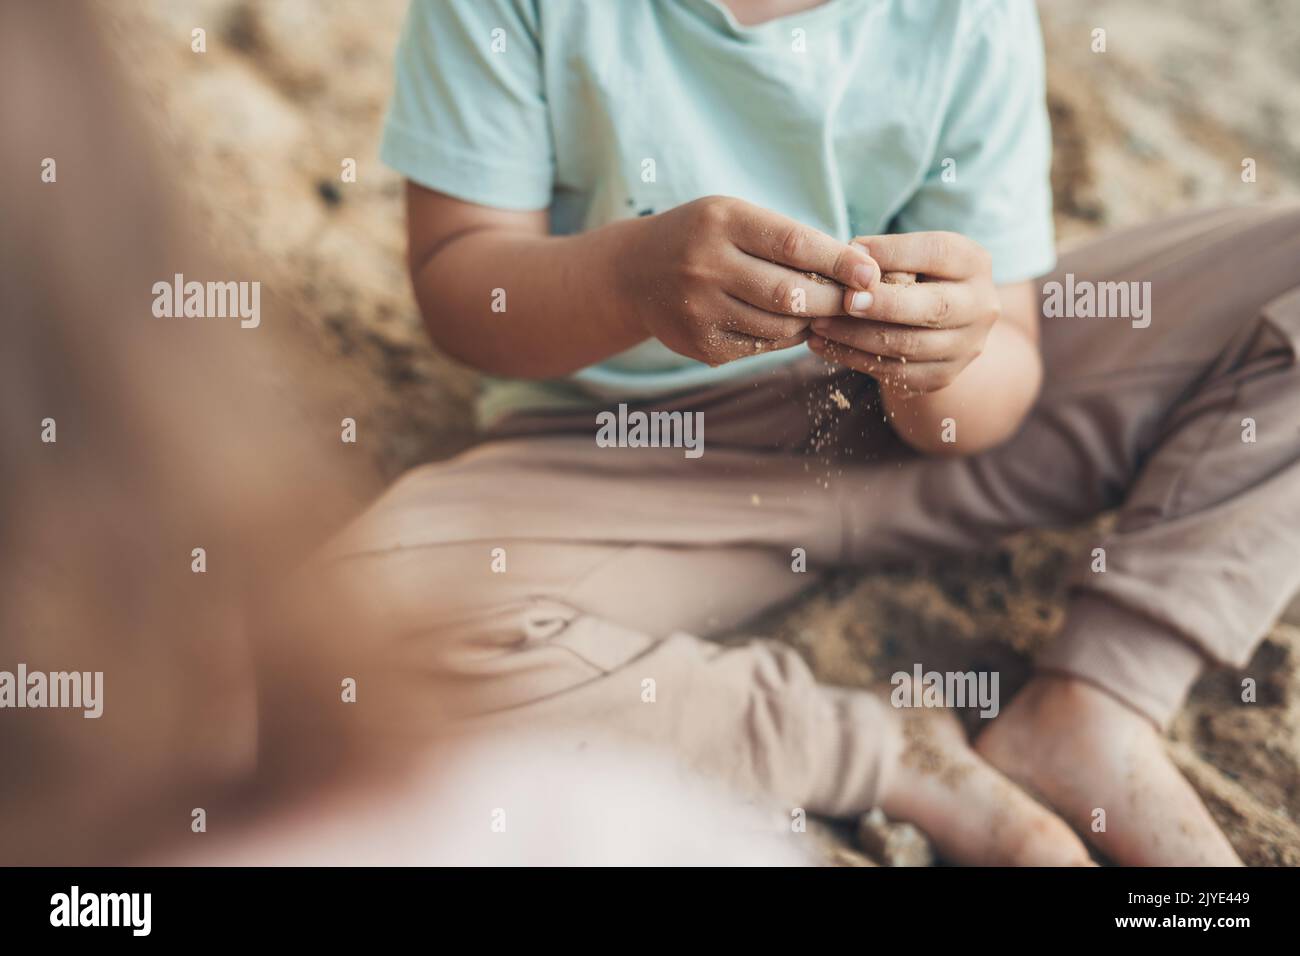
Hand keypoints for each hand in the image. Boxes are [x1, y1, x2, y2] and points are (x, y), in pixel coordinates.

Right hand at [623, 196, 879, 365]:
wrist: (632, 273)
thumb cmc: (702, 238)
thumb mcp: (735, 218)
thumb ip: (787, 239)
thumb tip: (856, 272)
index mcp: (721, 222)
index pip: (793, 244)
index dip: (839, 261)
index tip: (870, 273)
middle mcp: (706, 265)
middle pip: (791, 293)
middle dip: (833, 300)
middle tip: (857, 301)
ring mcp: (699, 309)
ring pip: (779, 325)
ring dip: (811, 321)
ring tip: (824, 310)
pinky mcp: (700, 345)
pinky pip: (760, 346)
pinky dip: (783, 337)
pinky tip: (787, 324)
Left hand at [807, 231, 999, 393]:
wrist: (940, 327)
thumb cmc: (914, 277)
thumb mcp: (910, 256)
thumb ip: (886, 255)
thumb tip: (849, 252)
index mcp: (974, 263)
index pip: (938, 253)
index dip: (894, 252)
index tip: (851, 251)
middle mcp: (981, 306)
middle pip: (933, 307)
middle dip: (883, 304)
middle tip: (843, 300)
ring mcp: (965, 346)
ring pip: (908, 346)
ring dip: (857, 336)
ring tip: (818, 324)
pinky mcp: (941, 376)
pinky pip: (894, 372)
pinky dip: (853, 358)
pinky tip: (823, 346)